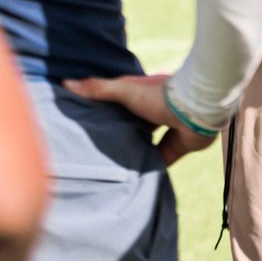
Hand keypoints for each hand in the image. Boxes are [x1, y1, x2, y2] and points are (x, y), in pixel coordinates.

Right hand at [63, 73, 216, 164]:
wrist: (195, 110)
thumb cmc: (160, 95)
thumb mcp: (124, 90)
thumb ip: (98, 89)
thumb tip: (66, 83)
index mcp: (142, 97)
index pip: (119, 104)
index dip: (105, 110)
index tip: (87, 120)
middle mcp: (153, 113)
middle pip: (132, 125)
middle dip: (119, 133)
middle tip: (96, 149)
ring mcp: (165, 130)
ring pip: (145, 143)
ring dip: (134, 151)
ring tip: (112, 165)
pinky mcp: (174, 148)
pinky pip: (158, 160)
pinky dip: (148, 167)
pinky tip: (134, 177)